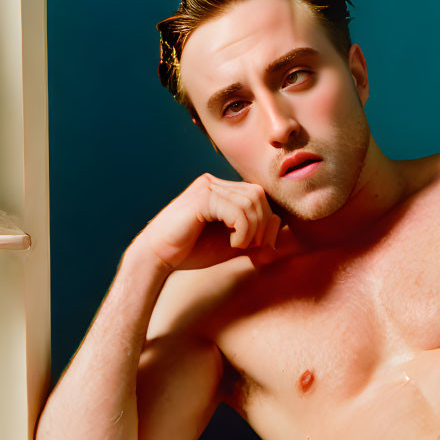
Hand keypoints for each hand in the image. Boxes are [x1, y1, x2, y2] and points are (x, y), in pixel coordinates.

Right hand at [136, 173, 284, 269]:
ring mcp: (206, 187)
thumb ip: (255, 234)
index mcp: (220, 189)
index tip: (258, 244)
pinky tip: (233, 243)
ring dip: (253, 229)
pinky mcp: (202, 198)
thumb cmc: (192, 251)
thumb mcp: (232, 243)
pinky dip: (244, 230)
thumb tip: (281, 226)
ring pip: (251, 201)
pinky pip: (238, 210)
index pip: (258, 195)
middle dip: (263, 224)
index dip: (266, 220)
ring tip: (240, 245)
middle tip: (252, 246)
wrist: (157, 257)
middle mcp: (213, 182)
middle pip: (258, 195)